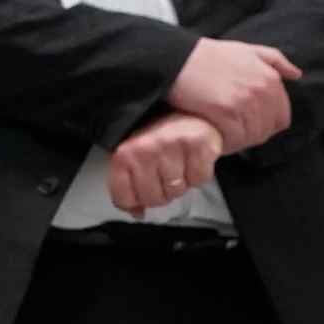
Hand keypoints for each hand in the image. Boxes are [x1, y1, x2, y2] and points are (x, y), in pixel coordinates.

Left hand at [109, 112, 224, 216]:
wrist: (187, 111)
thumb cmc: (159, 134)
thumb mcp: (135, 158)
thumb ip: (129, 186)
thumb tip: (137, 212)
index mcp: (125, 153)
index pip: (124, 199)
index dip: (135, 201)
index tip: (141, 191)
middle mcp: (147, 149)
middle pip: (153, 199)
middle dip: (161, 192)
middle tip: (163, 172)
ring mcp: (172, 146)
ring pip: (177, 192)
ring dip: (180, 183)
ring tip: (178, 162)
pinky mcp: (198, 144)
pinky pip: (199, 180)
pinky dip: (198, 174)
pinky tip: (192, 158)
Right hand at [168, 38, 301, 153]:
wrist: (177, 59)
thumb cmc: (208, 55)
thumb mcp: (246, 49)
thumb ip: (274, 60)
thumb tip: (296, 74)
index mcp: (270, 78)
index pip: (282, 117)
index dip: (266, 125)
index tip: (248, 125)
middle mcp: (261, 91)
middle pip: (266, 130)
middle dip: (251, 134)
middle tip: (232, 132)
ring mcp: (245, 103)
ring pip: (251, 137)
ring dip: (238, 141)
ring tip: (223, 135)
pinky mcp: (226, 113)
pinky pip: (234, 139)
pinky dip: (225, 143)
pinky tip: (215, 138)